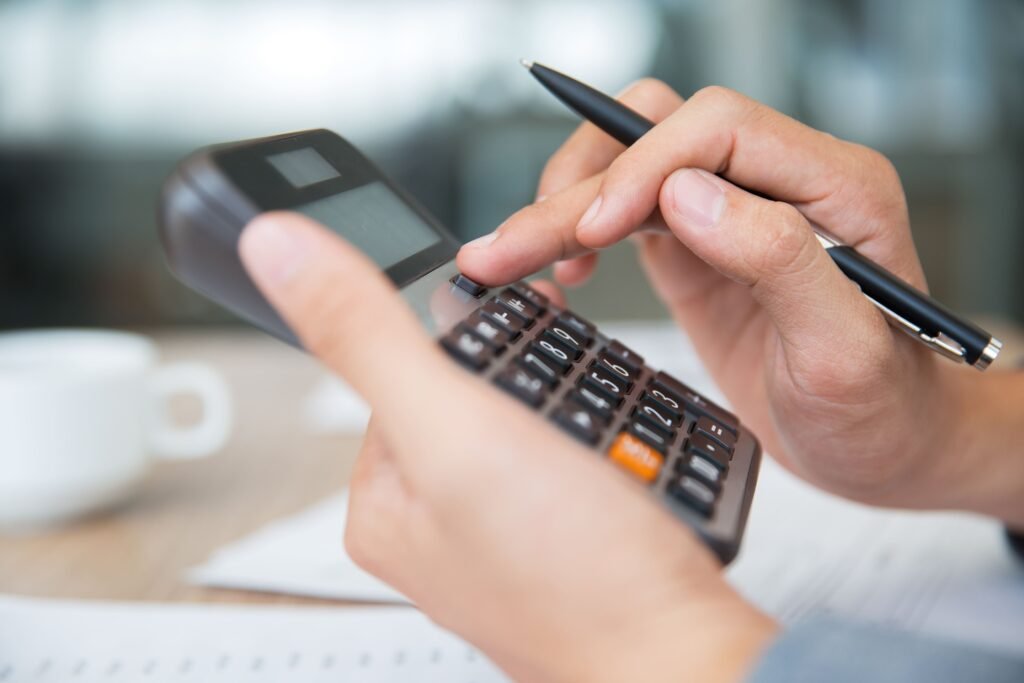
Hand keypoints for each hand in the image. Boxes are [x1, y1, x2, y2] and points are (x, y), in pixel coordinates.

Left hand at [238, 213, 776, 682]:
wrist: (684, 661)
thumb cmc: (576, 575)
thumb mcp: (454, 428)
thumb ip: (367, 336)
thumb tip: (276, 248)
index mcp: (381, 504)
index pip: (396, 371)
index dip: (461, 332)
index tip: (513, 313)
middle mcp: (429, 529)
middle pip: (465, 396)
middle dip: (520, 374)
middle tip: (567, 390)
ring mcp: (494, 542)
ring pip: (523, 425)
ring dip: (564, 408)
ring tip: (600, 436)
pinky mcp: (551, 549)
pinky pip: (563, 463)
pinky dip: (591, 445)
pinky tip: (617, 463)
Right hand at [457, 81, 1023, 524]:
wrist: (883, 445)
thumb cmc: (882, 407)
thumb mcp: (844, 349)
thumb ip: (778, 257)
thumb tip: (686, 194)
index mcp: (835, 185)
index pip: (718, 129)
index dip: (643, 166)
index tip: (593, 231)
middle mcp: (780, 182)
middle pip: (657, 137)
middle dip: (577, 190)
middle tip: (508, 250)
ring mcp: (732, 212)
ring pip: (628, 165)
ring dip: (563, 204)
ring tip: (513, 259)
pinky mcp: (696, 247)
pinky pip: (623, 212)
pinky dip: (576, 233)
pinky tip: (561, 273)